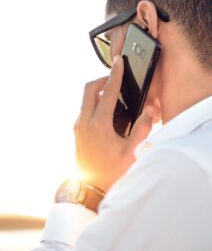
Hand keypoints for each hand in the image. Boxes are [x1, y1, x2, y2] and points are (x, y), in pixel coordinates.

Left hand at [74, 56, 158, 191]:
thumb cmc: (110, 172)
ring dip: (97, 91)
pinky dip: (94, 103)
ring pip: (85, 99)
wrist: (90, 188)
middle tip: (115, 79)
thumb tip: (149, 110)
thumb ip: (143, 128)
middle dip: (102, 80)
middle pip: (89, 89)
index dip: (115, 75)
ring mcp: (78, 126)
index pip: (107, 92)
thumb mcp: (132, 151)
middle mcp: (84, 122)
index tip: (118, 62)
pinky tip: (106, 112)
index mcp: (98, 125)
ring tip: (113, 95)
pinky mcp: (77, 131)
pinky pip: (84, 109)